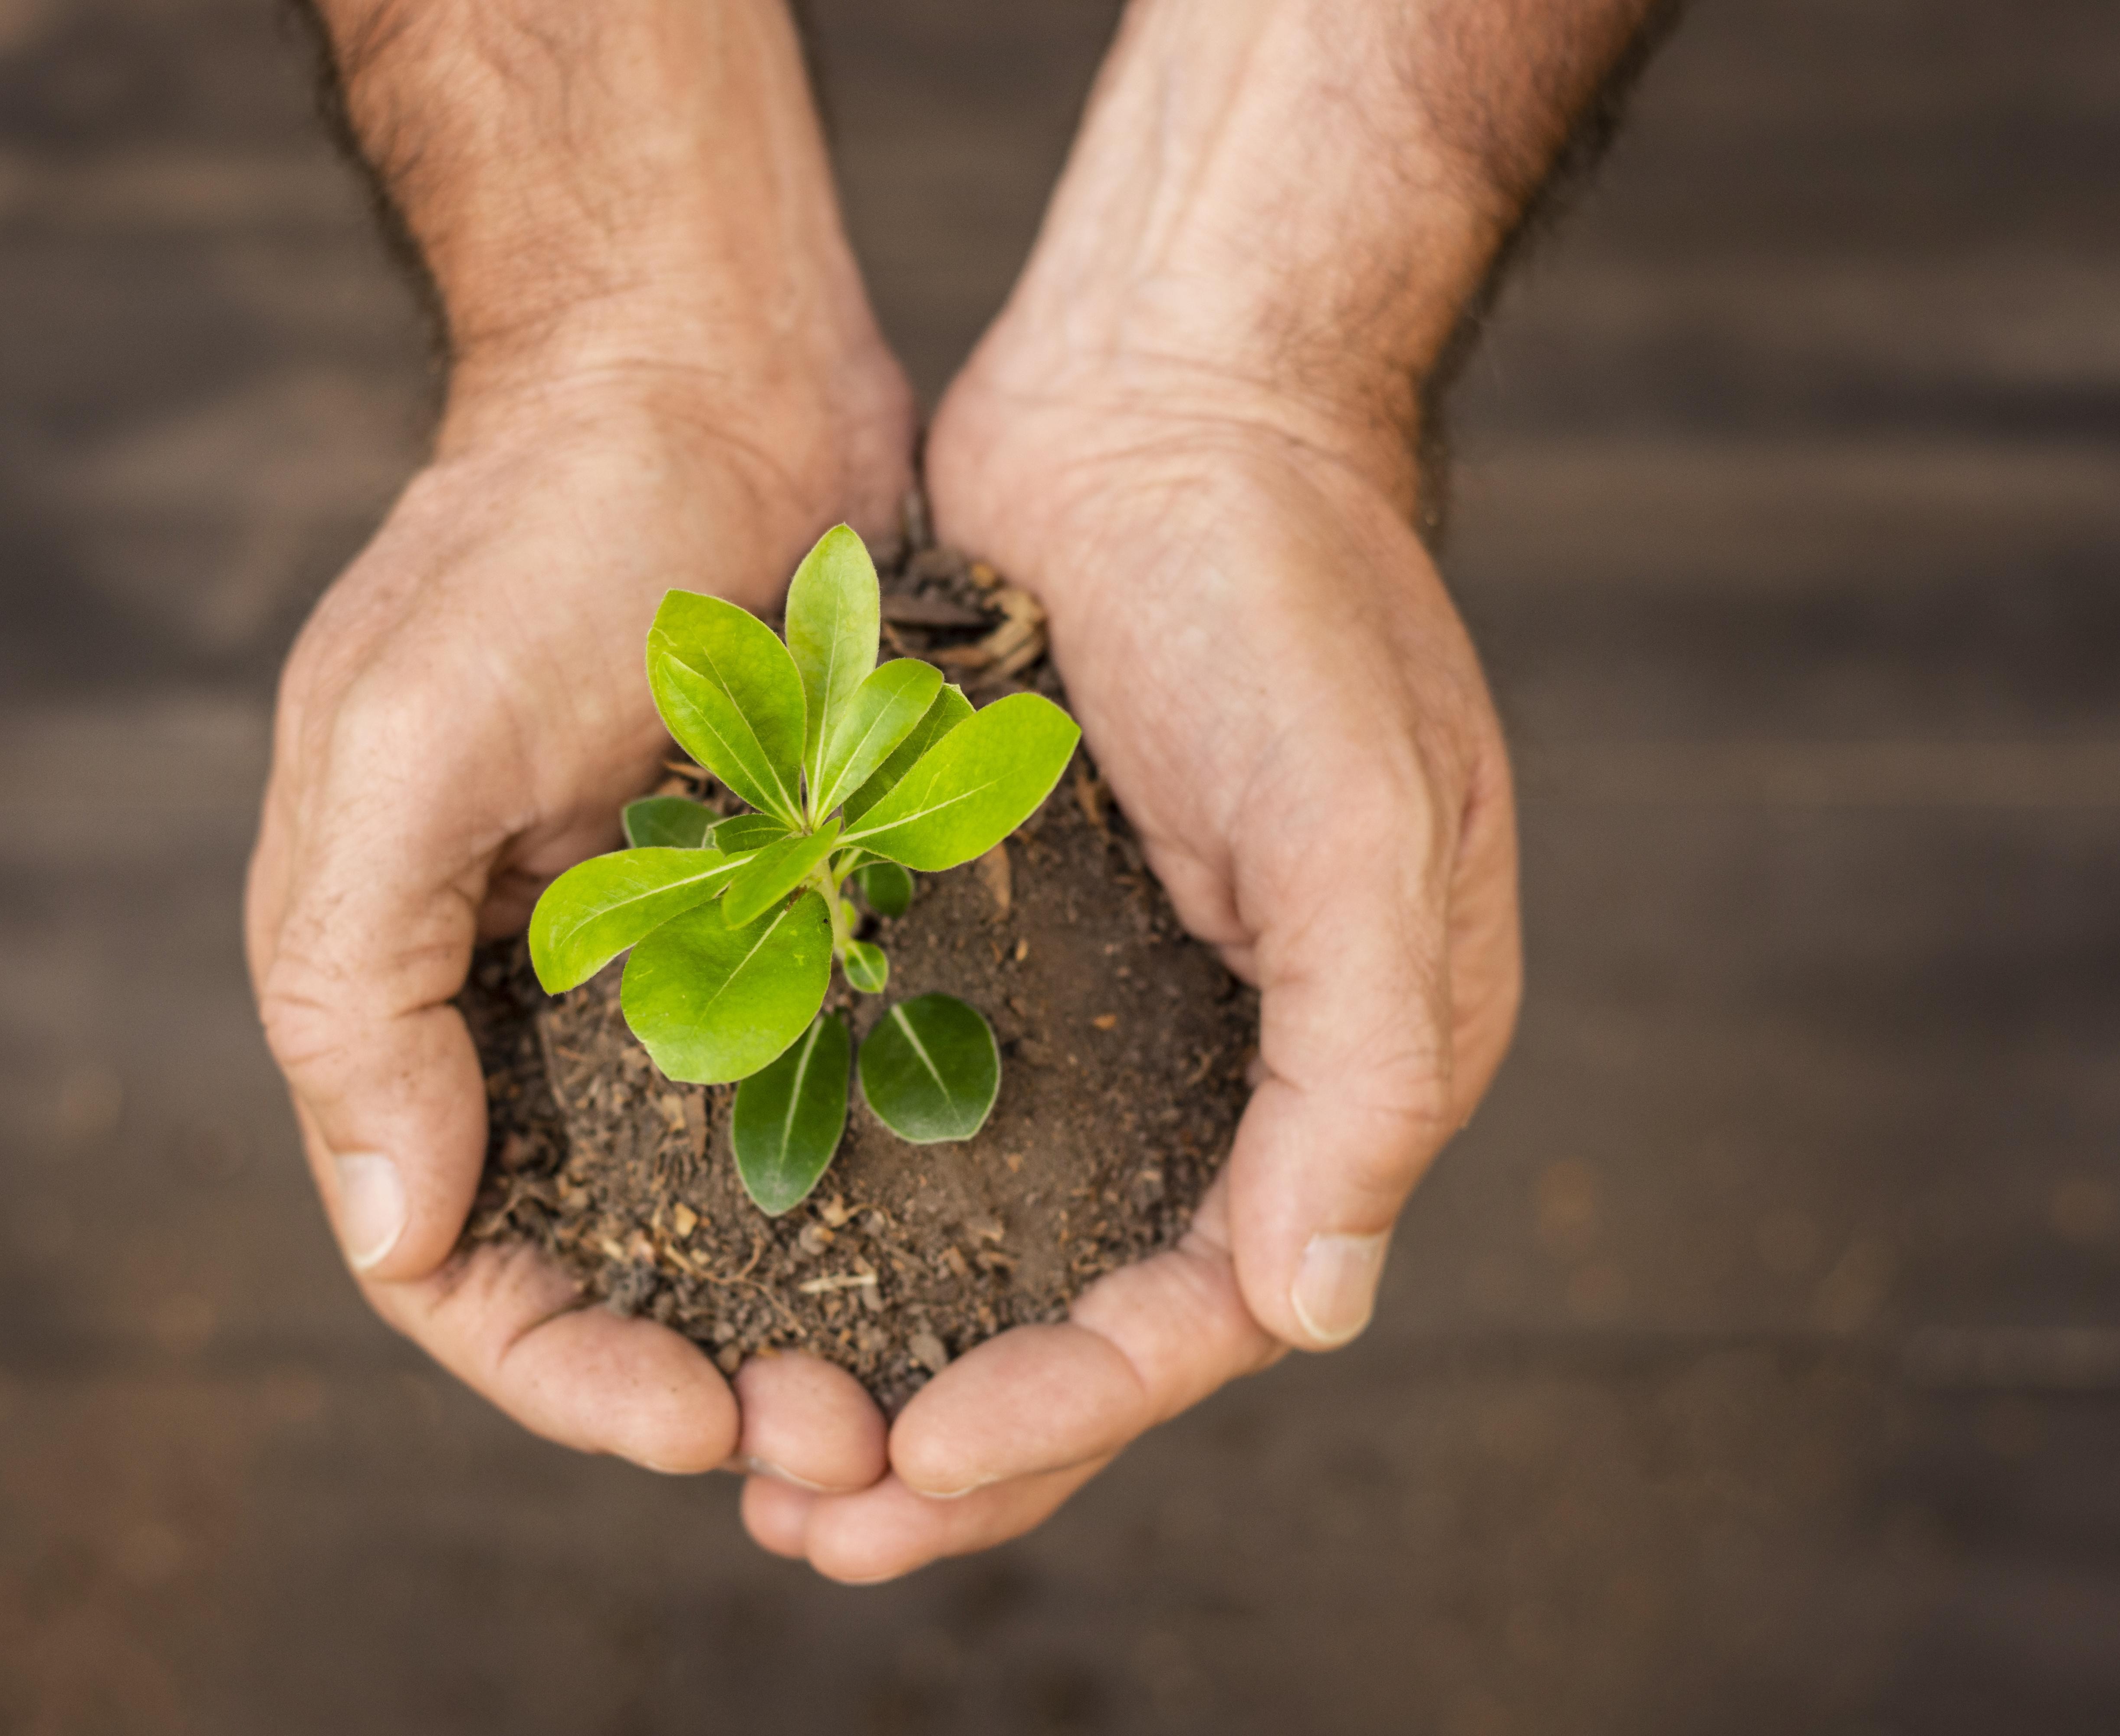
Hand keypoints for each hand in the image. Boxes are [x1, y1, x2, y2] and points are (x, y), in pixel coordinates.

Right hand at [245, 366, 911, 1489]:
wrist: (693, 373)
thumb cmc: (521, 544)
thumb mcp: (389, 754)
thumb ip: (356, 990)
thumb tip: (396, 1236)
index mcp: (411, 996)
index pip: (457, 1261)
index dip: (561, 1370)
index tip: (693, 1423)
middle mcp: (537, 1007)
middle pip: (604, 1264)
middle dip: (705, 1374)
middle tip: (846, 1445)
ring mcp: (675, 961)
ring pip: (730, 1205)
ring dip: (812, 1310)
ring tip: (923, 1391)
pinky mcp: (798, 904)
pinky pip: (830, 1082)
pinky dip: (879, 1176)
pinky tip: (975, 1239)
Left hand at [736, 358, 1521, 1579]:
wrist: (1169, 401)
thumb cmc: (1292, 596)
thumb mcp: (1372, 825)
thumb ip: (1368, 1069)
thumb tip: (1316, 1308)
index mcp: (1343, 1063)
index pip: (1210, 1305)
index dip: (1073, 1405)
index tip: (916, 1462)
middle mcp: (1229, 1062)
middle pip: (1094, 1314)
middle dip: (965, 1437)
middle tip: (810, 1522)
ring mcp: (1109, 1003)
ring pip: (997, 1242)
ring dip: (889, 1350)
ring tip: (761, 1446)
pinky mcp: (1001, 932)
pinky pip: (928, 1114)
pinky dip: (853, 1207)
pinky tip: (747, 1262)